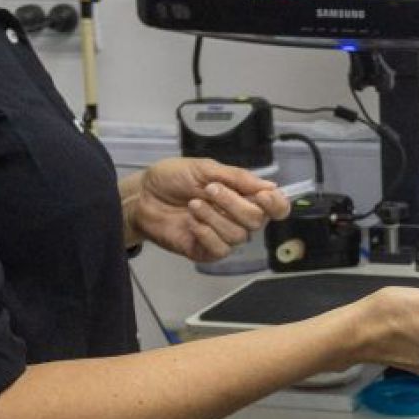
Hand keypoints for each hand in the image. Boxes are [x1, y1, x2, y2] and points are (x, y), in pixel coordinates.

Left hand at [125, 157, 290, 261]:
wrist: (142, 196)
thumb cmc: (172, 179)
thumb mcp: (205, 168)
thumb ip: (238, 177)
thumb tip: (270, 184)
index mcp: (242, 196)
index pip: (275, 207)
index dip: (277, 204)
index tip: (264, 195)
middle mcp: (237, 217)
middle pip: (257, 220)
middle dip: (234, 203)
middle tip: (209, 189)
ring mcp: (221, 236)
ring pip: (238, 235)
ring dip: (215, 216)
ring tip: (193, 204)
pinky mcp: (205, 251)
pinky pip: (220, 249)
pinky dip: (206, 233)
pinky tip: (191, 222)